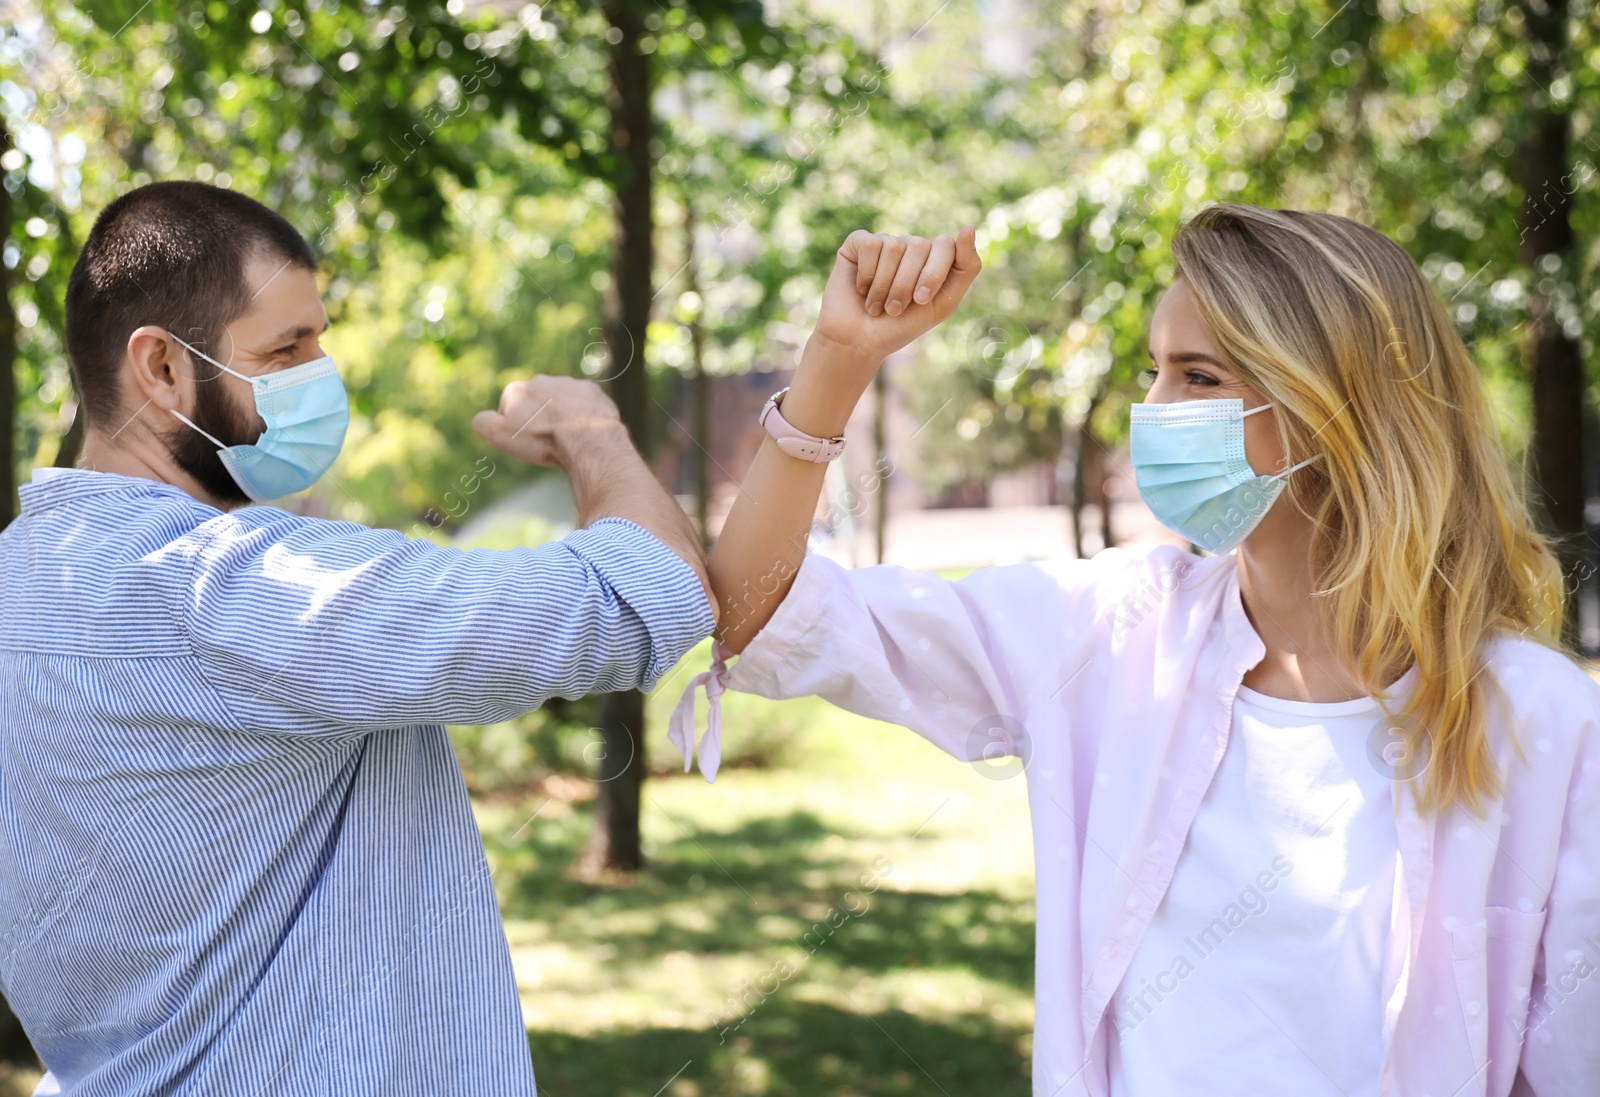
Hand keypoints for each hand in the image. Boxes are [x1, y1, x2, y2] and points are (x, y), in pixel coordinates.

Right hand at [472, 376, 625, 466]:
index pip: (509, 407)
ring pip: (561, 400)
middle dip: (539, 417)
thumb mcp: (500, 436)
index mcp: (517, 389)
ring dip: (562, 414)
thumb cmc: (542, 439)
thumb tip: (481, 419)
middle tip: (547, 440)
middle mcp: (541, 380)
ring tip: (568, 437)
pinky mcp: (592, 391)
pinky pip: (584, 402)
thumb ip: (483, 423)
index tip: (526, 440)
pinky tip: (586, 430)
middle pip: (536, 402)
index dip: (515, 426)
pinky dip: (584, 414)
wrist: (586, 438)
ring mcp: (568, 383)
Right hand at [811, 225, 981, 370]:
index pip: (945, 245)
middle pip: (919, 245)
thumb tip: (970, 226)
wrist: (859, 343)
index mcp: (933, 258)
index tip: (921, 300)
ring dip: (884, 286)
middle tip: (895, 310)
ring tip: (876, 305)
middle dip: (906, 284)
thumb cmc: (901, 326)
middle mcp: (909, 246)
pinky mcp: (858, 243)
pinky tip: (861, 289)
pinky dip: (867, 274)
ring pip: (893, 246)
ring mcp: (884, 242)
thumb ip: (967, 267)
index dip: (933, 273)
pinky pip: (870, 245)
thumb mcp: (944, 303)